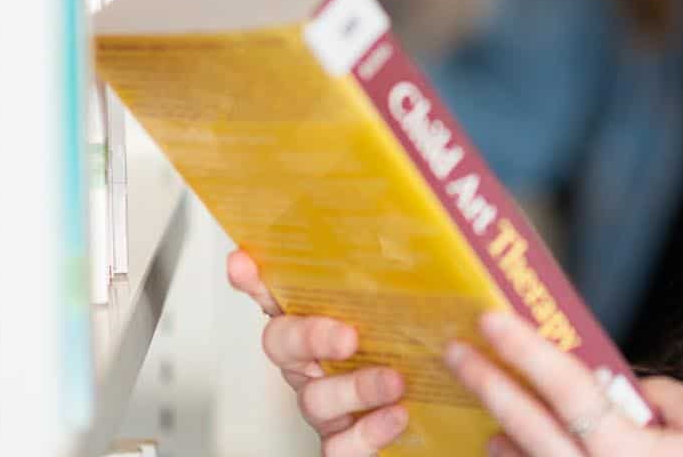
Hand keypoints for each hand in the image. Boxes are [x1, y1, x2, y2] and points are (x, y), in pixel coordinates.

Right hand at [226, 249, 409, 454]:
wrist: (440, 427)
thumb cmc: (418, 366)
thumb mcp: (409, 322)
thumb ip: (399, 293)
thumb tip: (413, 245)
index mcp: (320, 330)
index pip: (278, 296)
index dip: (255, 282)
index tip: (242, 263)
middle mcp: (311, 367)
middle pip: (284, 344)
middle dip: (311, 337)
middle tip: (349, 337)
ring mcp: (323, 408)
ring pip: (314, 398)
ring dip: (355, 388)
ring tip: (395, 381)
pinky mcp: (340, 446)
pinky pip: (339, 446)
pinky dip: (368, 432)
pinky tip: (396, 416)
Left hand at [444, 310, 682, 456]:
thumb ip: (671, 396)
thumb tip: (625, 384)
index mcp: (630, 451)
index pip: (567, 388)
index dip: (526, 350)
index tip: (491, 319)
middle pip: (528, 426)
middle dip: (489, 383)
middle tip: (456, 352)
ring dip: (498, 426)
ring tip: (476, 393)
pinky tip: (501, 444)